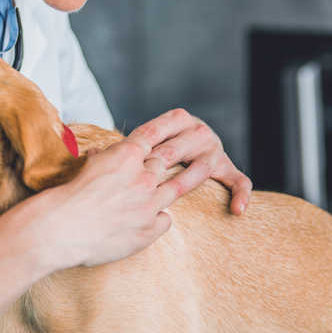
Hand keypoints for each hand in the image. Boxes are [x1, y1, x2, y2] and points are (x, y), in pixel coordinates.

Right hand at [30, 134, 209, 268]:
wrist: (60, 229)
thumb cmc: (66, 198)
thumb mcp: (84, 169)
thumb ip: (100, 160)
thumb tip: (100, 154)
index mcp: (125, 157)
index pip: (153, 134)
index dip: (169, 126)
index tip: (185, 117)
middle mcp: (143, 177)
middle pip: (166, 163)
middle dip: (170, 161)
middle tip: (183, 157)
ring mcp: (149, 204)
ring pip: (177, 188)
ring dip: (183, 183)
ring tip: (194, 176)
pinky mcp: (148, 229)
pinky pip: (165, 220)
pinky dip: (159, 219)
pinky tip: (150, 222)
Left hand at [128, 108, 251, 214]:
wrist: (188, 142)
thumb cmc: (158, 146)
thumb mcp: (141, 144)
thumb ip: (120, 148)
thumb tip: (92, 152)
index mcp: (176, 122)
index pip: (154, 132)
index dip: (138, 150)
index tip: (121, 168)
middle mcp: (197, 132)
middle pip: (177, 149)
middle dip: (160, 164)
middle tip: (143, 183)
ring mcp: (213, 150)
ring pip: (203, 164)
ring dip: (188, 178)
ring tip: (174, 193)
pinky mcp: (226, 167)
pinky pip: (237, 180)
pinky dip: (239, 193)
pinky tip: (236, 210)